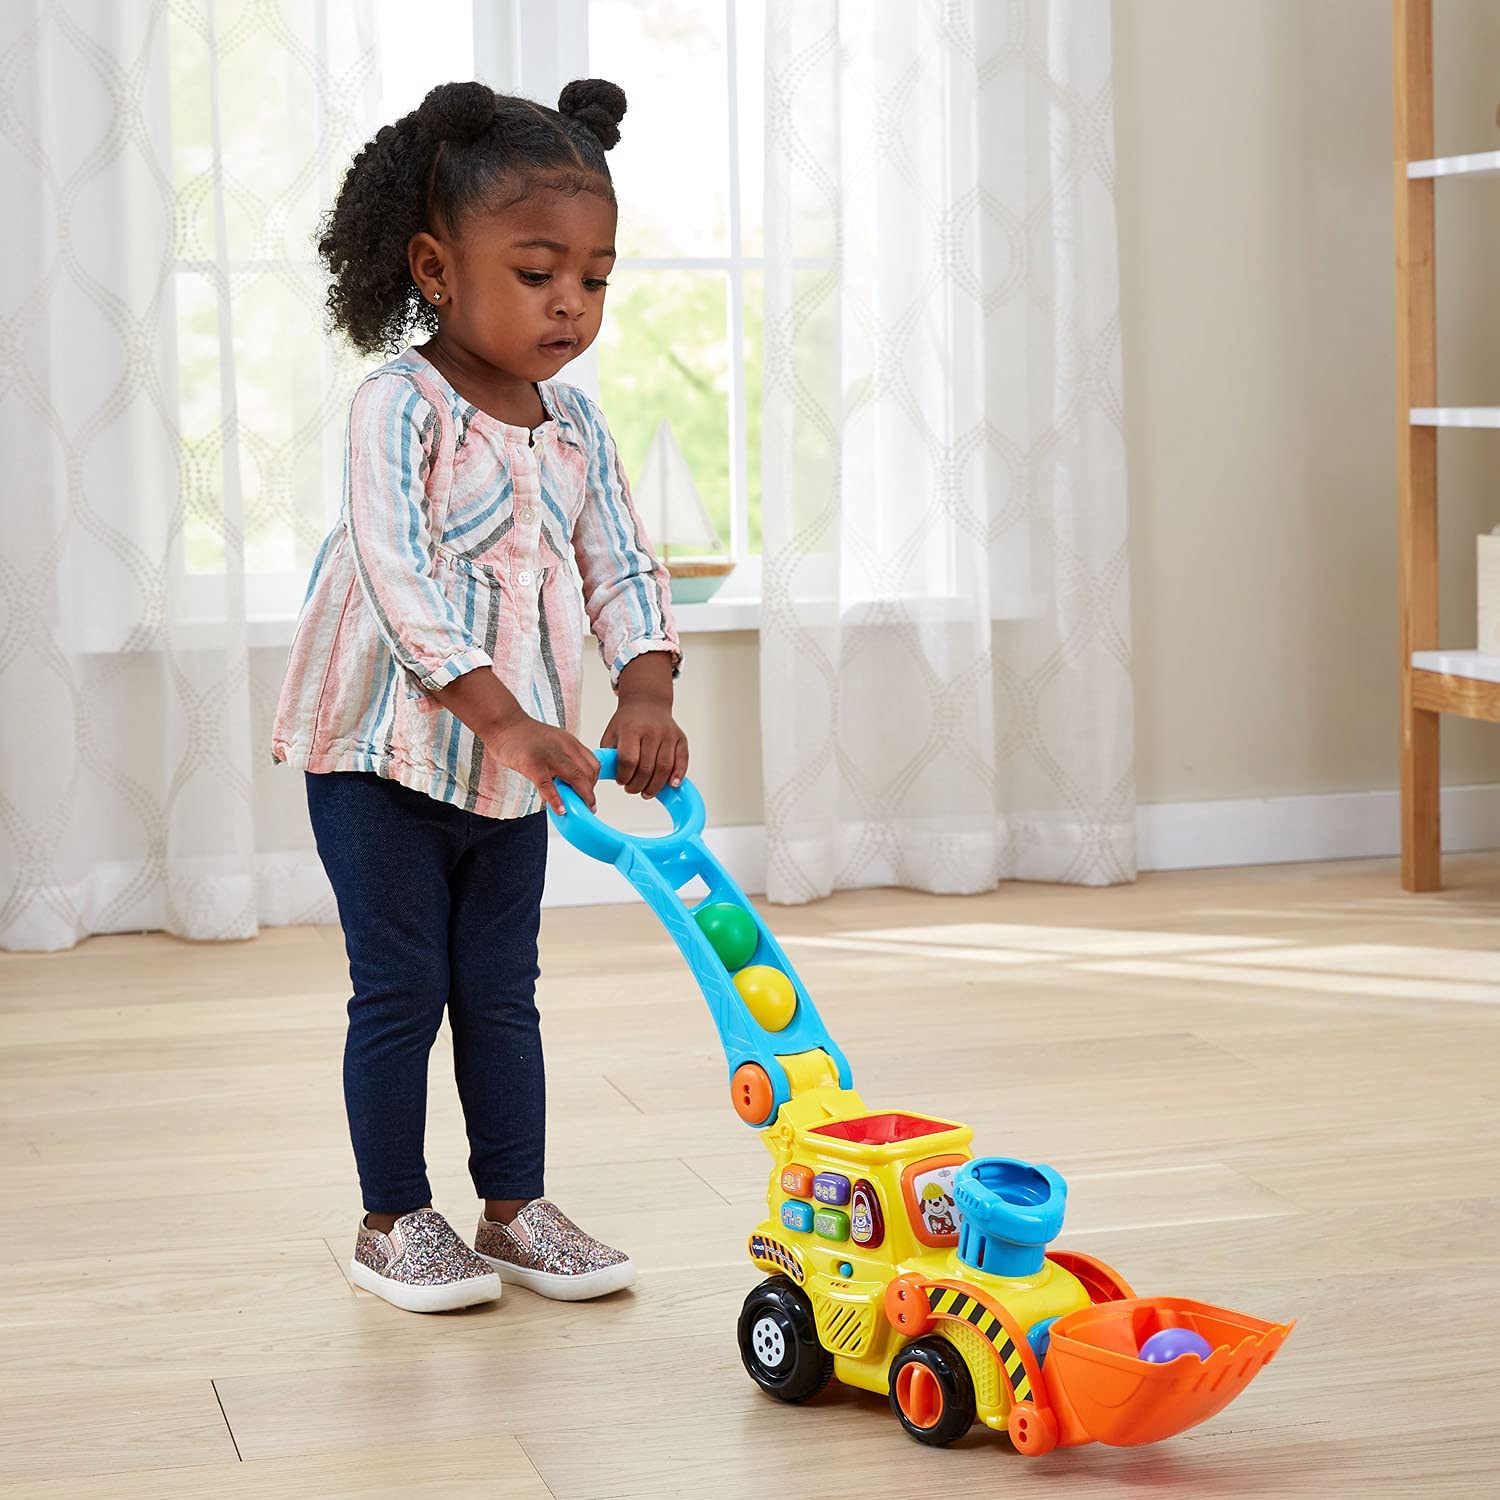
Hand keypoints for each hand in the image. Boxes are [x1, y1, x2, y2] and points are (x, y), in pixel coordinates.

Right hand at [430, 666, 598, 814]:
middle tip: (587, 807)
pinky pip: (548, 785)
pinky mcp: (532, 764)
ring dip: (582, 798)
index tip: (590, 795)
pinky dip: (556, 800)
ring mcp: (549, 755)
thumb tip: (569, 786)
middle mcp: (564, 747)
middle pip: (588, 773)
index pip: (593, 764)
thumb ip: (563, 762)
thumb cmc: (524, 737)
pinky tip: (561, 810)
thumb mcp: (552, 744)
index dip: (594, 782)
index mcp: (570, 743)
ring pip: (575, 778)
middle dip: (590, 793)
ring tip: (580, 811)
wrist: (503, 723)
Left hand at [602, 657, 687, 798]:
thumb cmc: (627, 723)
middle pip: (647, 767)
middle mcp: (651, 731)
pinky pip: (682, 760)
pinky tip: (672, 785)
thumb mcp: (611, 734)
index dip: (624, 776)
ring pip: (665, 767)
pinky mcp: (680, 738)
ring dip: (655, 786)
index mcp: (631, 729)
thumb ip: (608, 754)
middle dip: (638, 785)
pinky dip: (679, 774)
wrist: (647, 703)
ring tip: (647, 793)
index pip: (628, 760)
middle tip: (632, 790)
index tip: (621, 781)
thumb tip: (606, 777)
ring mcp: (668, 734)